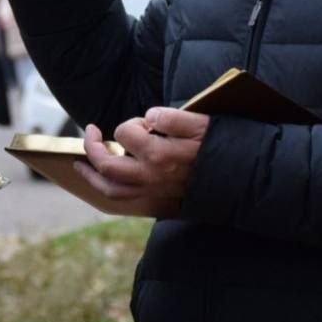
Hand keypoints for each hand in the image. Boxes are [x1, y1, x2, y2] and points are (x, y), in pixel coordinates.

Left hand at [74, 108, 209, 216]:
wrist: (240, 181)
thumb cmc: (219, 147)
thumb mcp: (200, 122)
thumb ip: (170, 117)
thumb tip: (148, 117)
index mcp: (159, 154)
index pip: (125, 133)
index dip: (130, 123)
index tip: (144, 123)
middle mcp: (150, 177)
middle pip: (107, 164)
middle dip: (92, 147)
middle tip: (90, 132)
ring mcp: (152, 193)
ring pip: (110, 189)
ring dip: (91, 175)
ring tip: (80, 163)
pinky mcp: (156, 204)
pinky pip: (123, 202)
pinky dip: (107, 192)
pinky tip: (101, 182)